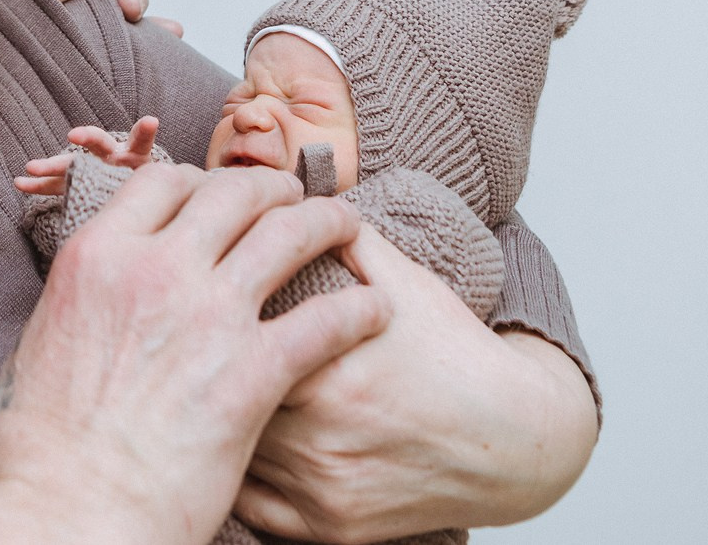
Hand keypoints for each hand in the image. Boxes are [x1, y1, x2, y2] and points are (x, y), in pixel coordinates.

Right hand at [0, 165, 389, 544]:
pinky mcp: (255, 371)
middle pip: (232, 193)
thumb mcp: (41, 342)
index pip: (162, 181)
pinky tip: (375, 311)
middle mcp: (156, 268)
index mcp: (98, 256)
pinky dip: (360, 307)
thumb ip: (80, 300)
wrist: (71, 511)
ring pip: (288, 234)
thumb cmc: (42, 448)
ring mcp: (209, 315)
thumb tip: (94, 292)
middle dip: (270, 187)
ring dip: (326, 221)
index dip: (199, 179)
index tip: (216, 192)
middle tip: (290, 196)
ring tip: (344, 225)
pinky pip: (326, 318)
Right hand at [13, 117, 161, 197]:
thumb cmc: (150, 184)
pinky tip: (20, 184)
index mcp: (135, 155)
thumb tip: (164, 130)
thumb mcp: (163, 177)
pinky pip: (58, 185)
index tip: (151, 121)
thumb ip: (164, 166)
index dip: (144, 131)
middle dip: (86, 138)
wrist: (137, 195)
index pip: (140, 140)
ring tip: (30, 168)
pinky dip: (40, 185)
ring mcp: (92, 169)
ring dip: (51, 166)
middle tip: (74, 135)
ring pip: (71, 165)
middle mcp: (110, 157)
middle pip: (98, 144)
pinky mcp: (79, 184)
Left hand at [232, 226, 598, 542]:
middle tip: (191, 349)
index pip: (233, 342)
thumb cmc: (455, 353)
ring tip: (201, 390)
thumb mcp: (404, 281)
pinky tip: (228, 445)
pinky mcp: (330, 529)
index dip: (212, 323)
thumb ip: (342, 238)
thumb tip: (290, 197)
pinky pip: (253, 509)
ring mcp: (322, 490)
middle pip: (223, 401)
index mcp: (329, 370)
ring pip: (233, 454)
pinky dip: (236, 478)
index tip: (202, 306)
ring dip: (215, 423)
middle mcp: (320, 438)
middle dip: (206, 375)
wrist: (516, 440)